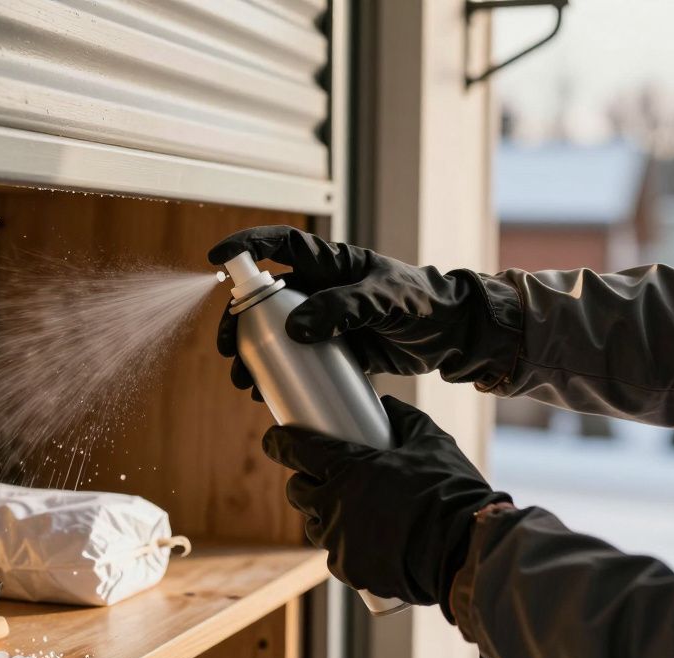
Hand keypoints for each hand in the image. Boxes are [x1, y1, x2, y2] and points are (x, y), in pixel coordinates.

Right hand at [208, 226, 520, 399]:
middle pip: (265, 300)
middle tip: (230, 351)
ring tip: (245, 382)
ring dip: (254, 357)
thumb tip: (295, 329)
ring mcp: (328, 322)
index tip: (216, 258)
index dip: (246, 246)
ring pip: (277, 336)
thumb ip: (344, 308)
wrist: (456, 335)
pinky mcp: (338, 352)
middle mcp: (322, 290)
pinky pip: (300, 364)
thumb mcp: (385, 299)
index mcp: (331, 264)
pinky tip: (268, 396)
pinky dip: (281, 378)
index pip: (280, 244)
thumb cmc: (425, 303)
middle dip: (239, 324)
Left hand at [262, 395, 510, 608]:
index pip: (297, 451)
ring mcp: (339, 541)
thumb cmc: (450, 491)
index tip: (275, 439)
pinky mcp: (349, 570)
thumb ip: (405, 419)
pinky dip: (346, 547)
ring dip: (324, 517)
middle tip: (323, 479)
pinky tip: (367, 543)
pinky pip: (336, 556)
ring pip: (315, 525)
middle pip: (298, 492)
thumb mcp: (432, 443)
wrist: (465, 550)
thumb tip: (387, 406)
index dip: (280, 443)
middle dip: (305, 483)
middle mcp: (334, 505)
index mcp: (348, 468)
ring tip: (351, 513)